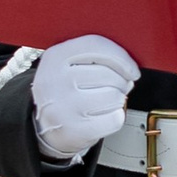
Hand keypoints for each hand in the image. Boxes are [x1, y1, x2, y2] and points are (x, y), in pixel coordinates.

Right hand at [31, 33, 138, 163]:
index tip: (132, 69)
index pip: (96, 46)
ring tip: (105, 102)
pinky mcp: (74, 130)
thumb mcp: (69, 65)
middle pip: (109, 74)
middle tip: (114, 88)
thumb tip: (129, 67)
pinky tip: (102, 117)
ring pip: (114, 96)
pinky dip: (115, 118)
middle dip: (121, 82)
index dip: (121, 57)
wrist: (45, 128)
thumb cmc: (66, 92)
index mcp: (55, 57)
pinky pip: (114, 119)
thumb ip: (95, 55)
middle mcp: (55, 80)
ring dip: (118, 100)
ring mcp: (63, 106)